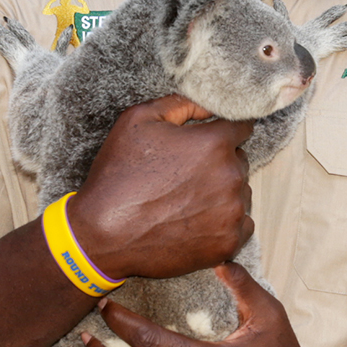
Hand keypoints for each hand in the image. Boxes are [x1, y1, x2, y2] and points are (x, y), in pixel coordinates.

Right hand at [71, 95, 254, 279]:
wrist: (103, 235)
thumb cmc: (119, 175)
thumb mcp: (138, 120)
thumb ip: (181, 103)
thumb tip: (211, 104)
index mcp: (214, 143)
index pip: (242, 127)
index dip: (223, 131)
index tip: (207, 141)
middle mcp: (231, 176)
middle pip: (240, 160)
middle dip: (219, 162)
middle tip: (185, 174)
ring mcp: (232, 212)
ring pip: (241, 192)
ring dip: (223, 192)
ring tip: (186, 200)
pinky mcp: (228, 243)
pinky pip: (242, 224)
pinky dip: (225, 222)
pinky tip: (196, 220)